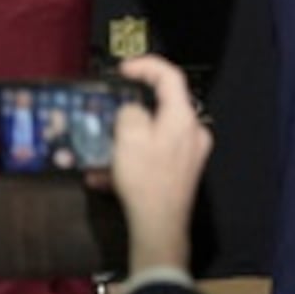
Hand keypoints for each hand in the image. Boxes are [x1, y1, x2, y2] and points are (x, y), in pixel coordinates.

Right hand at [100, 54, 214, 275]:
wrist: (158, 226)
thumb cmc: (145, 180)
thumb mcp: (129, 137)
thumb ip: (131, 113)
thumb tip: (133, 111)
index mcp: (183, 117)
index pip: (170, 76)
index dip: (146, 66)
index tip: (124, 70)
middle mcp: (193, 132)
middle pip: (161, 107)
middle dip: (131, 112)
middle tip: (109, 114)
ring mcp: (189, 154)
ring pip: (153, 135)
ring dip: (125, 142)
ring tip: (102, 153)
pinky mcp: (180, 173)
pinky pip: (152, 157)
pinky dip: (130, 161)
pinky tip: (106, 176)